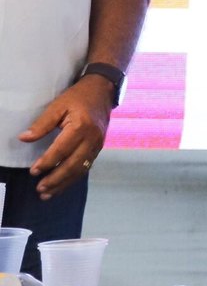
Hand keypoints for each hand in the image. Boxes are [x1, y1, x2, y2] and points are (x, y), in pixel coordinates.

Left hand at [20, 80, 114, 199]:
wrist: (103, 91)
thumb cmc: (78, 97)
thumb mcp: (58, 105)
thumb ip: (42, 123)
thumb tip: (24, 138)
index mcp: (80, 127)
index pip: (62, 150)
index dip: (47, 162)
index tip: (33, 171)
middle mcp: (91, 139)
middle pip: (73, 165)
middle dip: (56, 179)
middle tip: (40, 189)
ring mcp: (97, 145)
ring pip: (81, 169)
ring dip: (64, 183)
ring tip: (48, 194)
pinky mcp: (99, 148)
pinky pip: (86, 167)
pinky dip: (73, 178)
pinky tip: (62, 184)